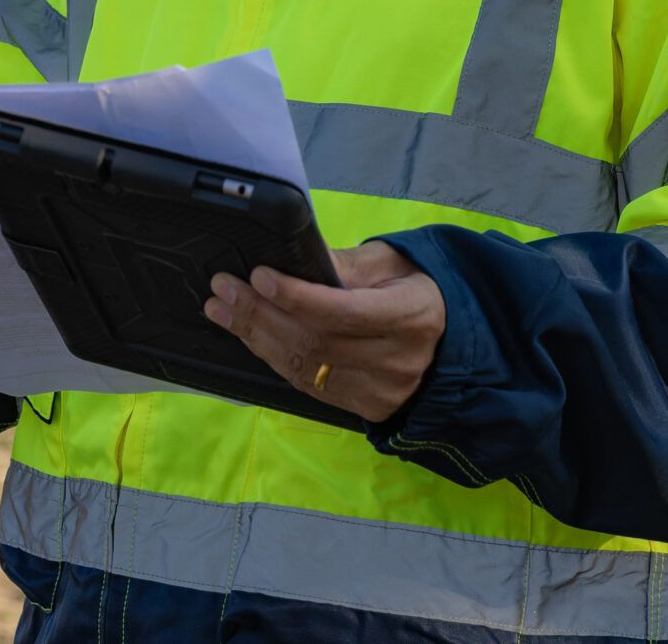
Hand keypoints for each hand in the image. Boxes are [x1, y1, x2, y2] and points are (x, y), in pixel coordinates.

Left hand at [203, 241, 444, 424]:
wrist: (446, 342)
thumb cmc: (414, 289)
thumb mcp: (392, 262)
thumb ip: (347, 264)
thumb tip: (295, 258)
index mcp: (412, 316)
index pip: (345, 312)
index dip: (298, 297)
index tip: (260, 276)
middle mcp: (399, 360)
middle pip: (317, 342)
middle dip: (261, 313)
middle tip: (224, 288)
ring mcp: (381, 391)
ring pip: (306, 368)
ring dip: (256, 336)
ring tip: (222, 308)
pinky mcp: (364, 408)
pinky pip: (308, 385)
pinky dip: (273, 357)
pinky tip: (248, 333)